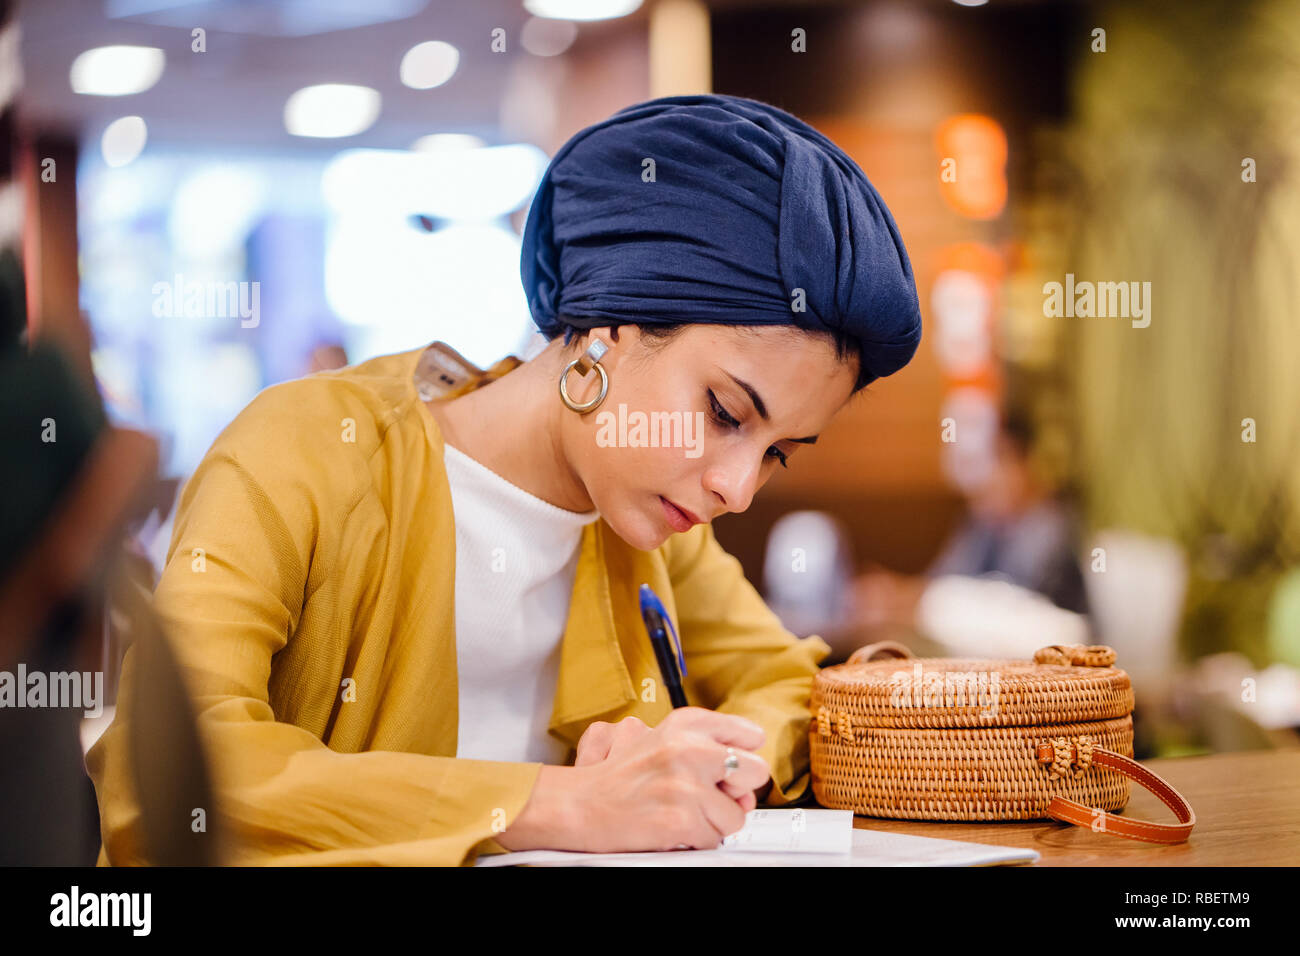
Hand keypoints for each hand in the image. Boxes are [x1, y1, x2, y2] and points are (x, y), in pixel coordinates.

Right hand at [499, 708, 769, 852]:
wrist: (579, 804)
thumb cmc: (618, 776)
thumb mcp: (661, 741)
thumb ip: (709, 753)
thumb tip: (744, 790)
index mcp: (686, 723)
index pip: (749, 735)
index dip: (742, 758)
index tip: (728, 769)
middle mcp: (689, 747)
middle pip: (756, 772)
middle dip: (736, 791)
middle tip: (707, 796)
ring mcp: (685, 784)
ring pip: (736, 815)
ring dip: (712, 821)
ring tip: (679, 812)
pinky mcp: (681, 819)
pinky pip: (714, 839)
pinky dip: (694, 840)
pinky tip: (670, 827)